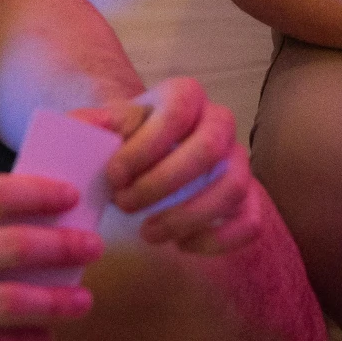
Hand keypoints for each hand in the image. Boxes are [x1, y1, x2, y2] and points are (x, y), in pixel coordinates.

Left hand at [78, 76, 262, 255]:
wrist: (142, 165)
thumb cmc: (122, 145)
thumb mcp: (102, 129)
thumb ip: (91, 127)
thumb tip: (96, 129)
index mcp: (185, 96)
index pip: (179, 110)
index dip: (146, 145)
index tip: (113, 175)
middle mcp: (218, 123)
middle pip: (211, 148)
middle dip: (163, 183)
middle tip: (125, 205)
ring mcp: (237, 161)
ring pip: (234, 186)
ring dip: (188, 216)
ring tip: (147, 233)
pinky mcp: (246, 198)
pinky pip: (250, 220)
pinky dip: (217, 239)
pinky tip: (181, 245)